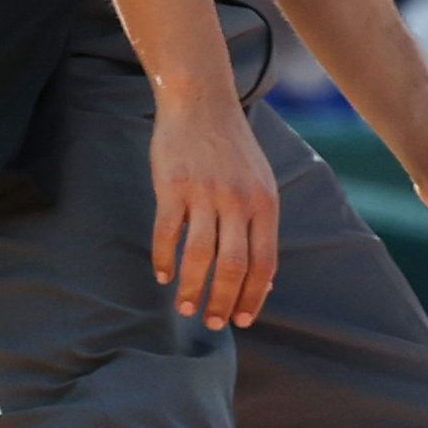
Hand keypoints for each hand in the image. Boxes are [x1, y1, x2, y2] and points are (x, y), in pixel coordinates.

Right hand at [148, 88, 288, 326]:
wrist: (202, 104)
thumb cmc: (232, 150)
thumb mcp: (260, 185)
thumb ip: (260, 228)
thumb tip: (263, 281)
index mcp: (265, 203)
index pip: (264, 262)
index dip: (254, 296)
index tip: (242, 321)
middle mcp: (239, 201)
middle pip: (234, 266)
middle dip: (223, 301)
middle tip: (212, 324)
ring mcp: (205, 193)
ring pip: (200, 255)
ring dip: (191, 288)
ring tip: (185, 308)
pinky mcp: (173, 186)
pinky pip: (168, 233)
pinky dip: (164, 259)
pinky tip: (162, 276)